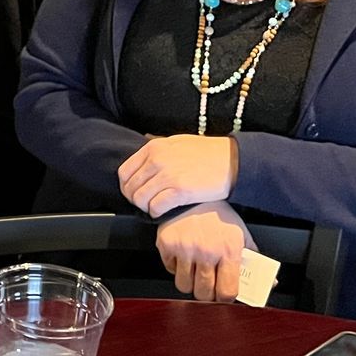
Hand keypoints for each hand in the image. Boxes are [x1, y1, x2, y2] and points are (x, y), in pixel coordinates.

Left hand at [118, 134, 235, 217]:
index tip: (135, 193)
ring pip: (140, 199)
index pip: (124, 172)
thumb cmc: (206, 153)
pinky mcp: (180, 190)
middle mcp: (157, 160)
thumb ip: (158, 149)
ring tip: (156, 208)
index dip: (127, 187)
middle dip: (135, 200)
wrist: (232, 161)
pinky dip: (157, 213)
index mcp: (154, 147)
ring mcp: (168, 175)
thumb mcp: (177, 142)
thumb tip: (144, 152)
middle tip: (146, 204)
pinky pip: (156, 207)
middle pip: (130, 188)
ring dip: (146, 208)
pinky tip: (164, 212)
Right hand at [156, 201, 257, 300]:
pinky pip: (170, 269)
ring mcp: (184, 248)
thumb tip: (269, 283)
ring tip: (194, 269)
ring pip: (184, 285)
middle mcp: (206, 251)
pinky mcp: (166, 244)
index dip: (225, 297)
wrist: (192, 192)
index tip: (223, 293)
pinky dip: (175, 266)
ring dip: (190, 282)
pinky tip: (183, 255)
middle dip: (206, 293)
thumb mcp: (240, 233)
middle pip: (203, 294)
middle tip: (208, 283)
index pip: (227, 292)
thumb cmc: (218, 214)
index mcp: (228, 250)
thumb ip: (253, 259)